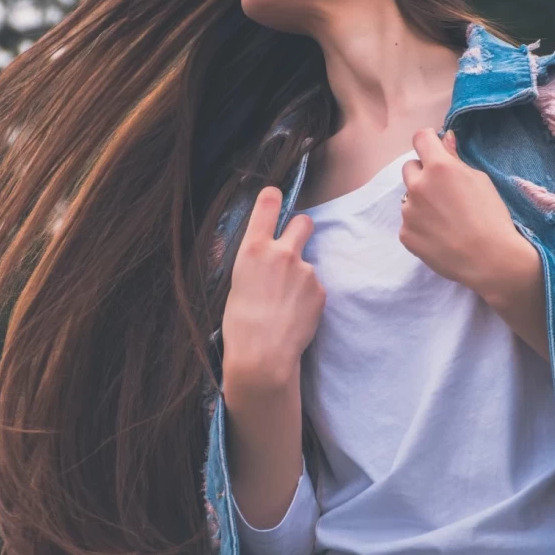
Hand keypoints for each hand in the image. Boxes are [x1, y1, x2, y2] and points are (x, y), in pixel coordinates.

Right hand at [222, 186, 326, 389]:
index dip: (273, 197)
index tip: (275, 197)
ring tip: (284, 303)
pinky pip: (314, 287)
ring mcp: (305, 271)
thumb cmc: (239, 324)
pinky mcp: (320, 290)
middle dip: (301, 229)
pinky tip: (294, 315)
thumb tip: (251, 248)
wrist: (263, 357)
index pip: (268, 204)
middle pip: (304, 221)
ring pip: (307, 262)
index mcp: (253, 249)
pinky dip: (307, 298)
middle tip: (292, 246)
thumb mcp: (233, 283)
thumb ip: (248, 259)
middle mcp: (282, 253)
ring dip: (300, 276)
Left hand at [399, 127, 537, 298]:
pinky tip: (440, 235)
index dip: (429, 142)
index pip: (420, 139)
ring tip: (446, 219)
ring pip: (409, 197)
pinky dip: (421, 225)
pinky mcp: (405, 234)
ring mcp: (408, 212)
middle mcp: (418, 186)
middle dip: (423, 173)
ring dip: (422, 202)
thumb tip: (444, 139)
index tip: (435, 149)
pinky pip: (409, 222)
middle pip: (410, 167)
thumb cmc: (492, 216)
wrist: (490, 259)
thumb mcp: (480, 180)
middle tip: (444, 191)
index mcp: (439, 168)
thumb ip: (456, 158)